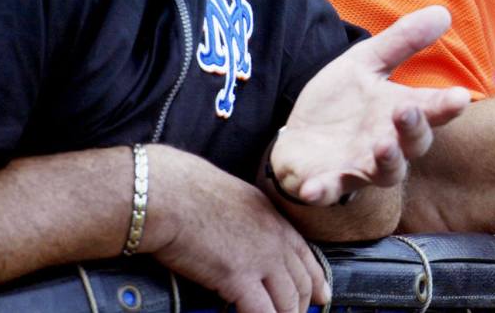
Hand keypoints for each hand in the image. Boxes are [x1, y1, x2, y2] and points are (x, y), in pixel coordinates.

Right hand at [142, 146, 327, 312]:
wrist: (172, 194)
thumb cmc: (190, 193)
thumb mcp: (237, 200)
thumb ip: (249, 222)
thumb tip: (242, 240)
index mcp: (274, 220)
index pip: (305, 256)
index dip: (317, 281)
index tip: (322, 296)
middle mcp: (275, 240)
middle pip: (301, 283)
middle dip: (302, 307)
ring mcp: (260, 259)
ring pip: (286, 302)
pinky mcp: (238, 277)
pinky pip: (261, 312)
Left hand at [271, 5, 470, 204]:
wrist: (298, 135)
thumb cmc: (341, 102)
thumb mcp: (365, 63)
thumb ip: (402, 41)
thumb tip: (443, 12)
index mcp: (399, 112)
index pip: (432, 108)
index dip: (447, 105)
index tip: (460, 97)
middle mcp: (388, 143)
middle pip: (413, 144)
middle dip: (413, 129)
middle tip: (407, 109)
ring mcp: (358, 166)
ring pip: (384, 173)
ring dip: (385, 161)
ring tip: (382, 144)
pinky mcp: (326, 183)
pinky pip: (328, 192)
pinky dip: (323, 191)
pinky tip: (315, 189)